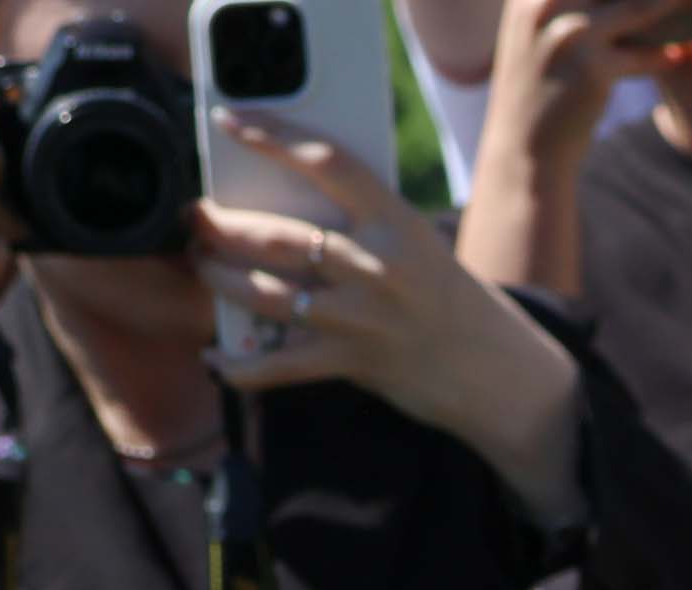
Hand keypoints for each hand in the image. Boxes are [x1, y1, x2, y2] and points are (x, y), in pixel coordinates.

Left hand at [192, 110, 584, 516]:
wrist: (493, 367)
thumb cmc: (444, 296)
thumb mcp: (413, 242)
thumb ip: (359, 225)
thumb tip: (280, 210)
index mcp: (395, 223)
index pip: (325, 163)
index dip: (271, 137)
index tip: (228, 122)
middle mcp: (377, 267)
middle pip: (276, 236)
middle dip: (220, 225)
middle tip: (198, 217)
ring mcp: (363, 317)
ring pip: (265, 293)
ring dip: (219, 280)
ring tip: (203, 266)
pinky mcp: (353, 362)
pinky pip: (280, 366)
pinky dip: (241, 366)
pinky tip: (218, 359)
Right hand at [484, 0, 689, 167]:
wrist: (522, 152)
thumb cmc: (537, 93)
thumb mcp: (542, 37)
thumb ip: (569, 7)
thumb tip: (618, 0)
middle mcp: (546, 4)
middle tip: (689, 0)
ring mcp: (570, 34)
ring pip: (639, 7)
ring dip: (674, 8)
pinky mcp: (592, 68)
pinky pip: (644, 54)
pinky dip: (662, 56)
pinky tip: (675, 57)